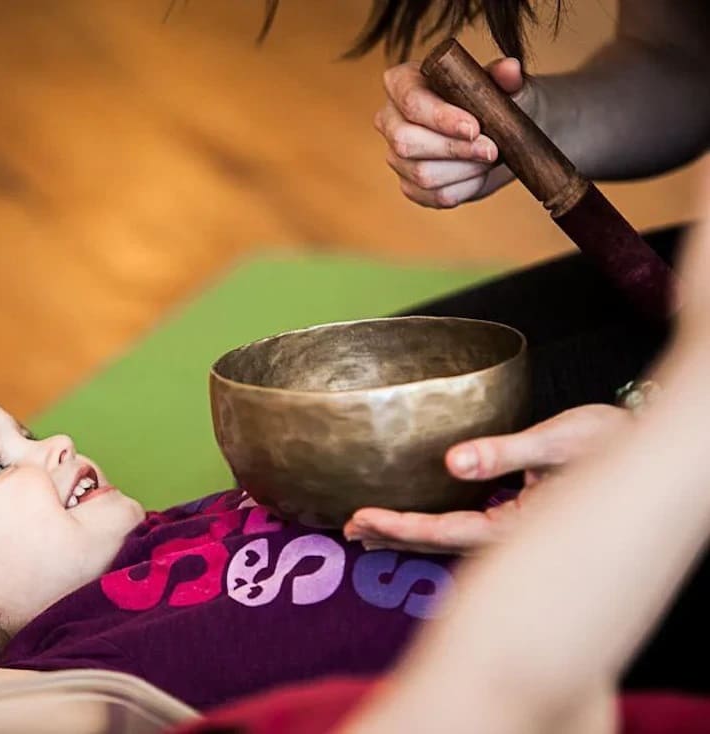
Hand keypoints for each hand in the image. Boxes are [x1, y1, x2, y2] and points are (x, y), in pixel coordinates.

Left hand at [342, 405, 632, 553]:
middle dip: (393, 535)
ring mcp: (511, 526)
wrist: (641, 445)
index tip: (362, 517)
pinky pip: (461, 524)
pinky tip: (406, 520)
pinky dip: (428, 522)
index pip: (447, 529)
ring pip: (448, 536)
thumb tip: (455, 460)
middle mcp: (511, 532)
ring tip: (362, 529)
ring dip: (405, 533)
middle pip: (440, 541)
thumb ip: (507, 452)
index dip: (401, 526)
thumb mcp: (558, 440)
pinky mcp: (513, 514)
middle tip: (348, 527)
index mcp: (520, 524)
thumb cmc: (607, 440)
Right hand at [375, 57, 534, 207]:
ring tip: (490, 159)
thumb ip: (505, 77)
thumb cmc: (497, 100)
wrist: (504, 132)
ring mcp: (396, 155)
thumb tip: (509, 69)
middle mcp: (390, 119)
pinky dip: (463, 188)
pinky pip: (431, 196)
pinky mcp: (409, 185)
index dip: (440, 117)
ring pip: (421, 173)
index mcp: (403, 82)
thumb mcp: (506, 84)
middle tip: (491, 149)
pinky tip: (480, 174)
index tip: (474, 128)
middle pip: (406, 142)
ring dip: (464, 170)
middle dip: (453, 149)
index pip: (410, 101)